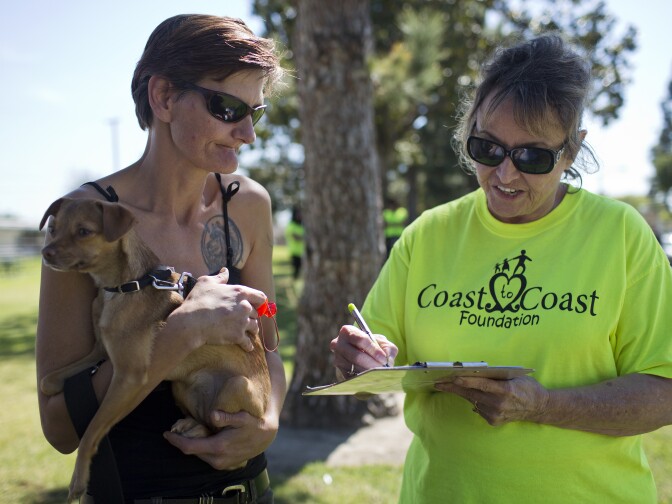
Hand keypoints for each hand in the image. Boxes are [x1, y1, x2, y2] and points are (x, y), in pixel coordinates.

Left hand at [163, 409, 277, 469]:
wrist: (267, 436)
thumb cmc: (254, 424)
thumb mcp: (243, 417)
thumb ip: (227, 417)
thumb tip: (212, 415)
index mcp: (219, 447)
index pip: (190, 447)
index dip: (176, 441)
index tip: (166, 433)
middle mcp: (218, 459)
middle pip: (192, 451)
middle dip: (182, 441)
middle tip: (177, 428)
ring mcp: (222, 464)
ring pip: (199, 455)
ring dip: (192, 445)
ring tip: (189, 431)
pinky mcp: (225, 464)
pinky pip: (207, 457)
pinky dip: (201, 448)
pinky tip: (203, 437)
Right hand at [170, 268, 266, 351]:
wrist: (191, 322)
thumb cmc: (198, 300)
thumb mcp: (206, 282)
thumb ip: (219, 277)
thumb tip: (225, 270)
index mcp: (240, 292)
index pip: (261, 297)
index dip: (259, 302)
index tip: (256, 305)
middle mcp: (245, 307)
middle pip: (256, 313)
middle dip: (252, 316)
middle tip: (246, 319)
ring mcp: (242, 322)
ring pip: (254, 327)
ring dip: (251, 329)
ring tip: (248, 332)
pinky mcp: (238, 336)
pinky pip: (248, 343)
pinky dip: (248, 345)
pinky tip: (247, 347)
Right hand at [329, 325, 397, 378]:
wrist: (362, 355)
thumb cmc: (372, 346)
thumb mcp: (382, 342)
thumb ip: (387, 347)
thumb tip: (387, 359)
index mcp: (347, 331)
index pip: (360, 339)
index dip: (373, 350)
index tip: (383, 358)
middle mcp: (338, 344)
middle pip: (356, 356)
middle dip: (372, 363)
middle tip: (383, 368)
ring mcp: (337, 359)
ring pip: (355, 368)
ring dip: (369, 372)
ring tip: (380, 373)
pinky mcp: (339, 372)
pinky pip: (352, 377)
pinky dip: (364, 379)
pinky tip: (372, 378)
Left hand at [435, 376, 549, 425]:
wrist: (539, 407)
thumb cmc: (527, 387)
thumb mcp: (514, 377)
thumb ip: (496, 376)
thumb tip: (475, 373)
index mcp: (505, 390)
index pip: (481, 384)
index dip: (466, 380)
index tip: (452, 377)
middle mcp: (499, 404)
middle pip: (471, 393)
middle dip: (453, 387)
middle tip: (438, 383)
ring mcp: (495, 414)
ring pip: (472, 401)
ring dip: (463, 393)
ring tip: (450, 385)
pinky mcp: (494, 421)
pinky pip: (478, 408)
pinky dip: (476, 401)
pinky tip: (476, 396)